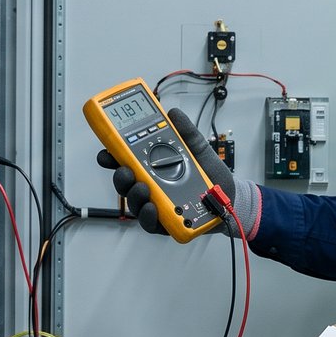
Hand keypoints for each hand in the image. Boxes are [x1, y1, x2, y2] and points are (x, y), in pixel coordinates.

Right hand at [96, 107, 259, 236]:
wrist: (229, 197)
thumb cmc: (210, 174)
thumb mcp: (198, 148)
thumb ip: (185, 131)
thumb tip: (172, 113)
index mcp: (154, 166)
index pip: (127, 161)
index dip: (112, 157)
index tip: (105, 152)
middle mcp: (151, 186)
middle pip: (125, 183)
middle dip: (120, 176)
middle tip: (125, 170)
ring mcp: (157, 204)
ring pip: (135, 203)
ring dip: (134, 195)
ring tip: (142, 188)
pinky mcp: (166, 222)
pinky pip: (151, 223)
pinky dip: (148, 216)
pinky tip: (151, 208)